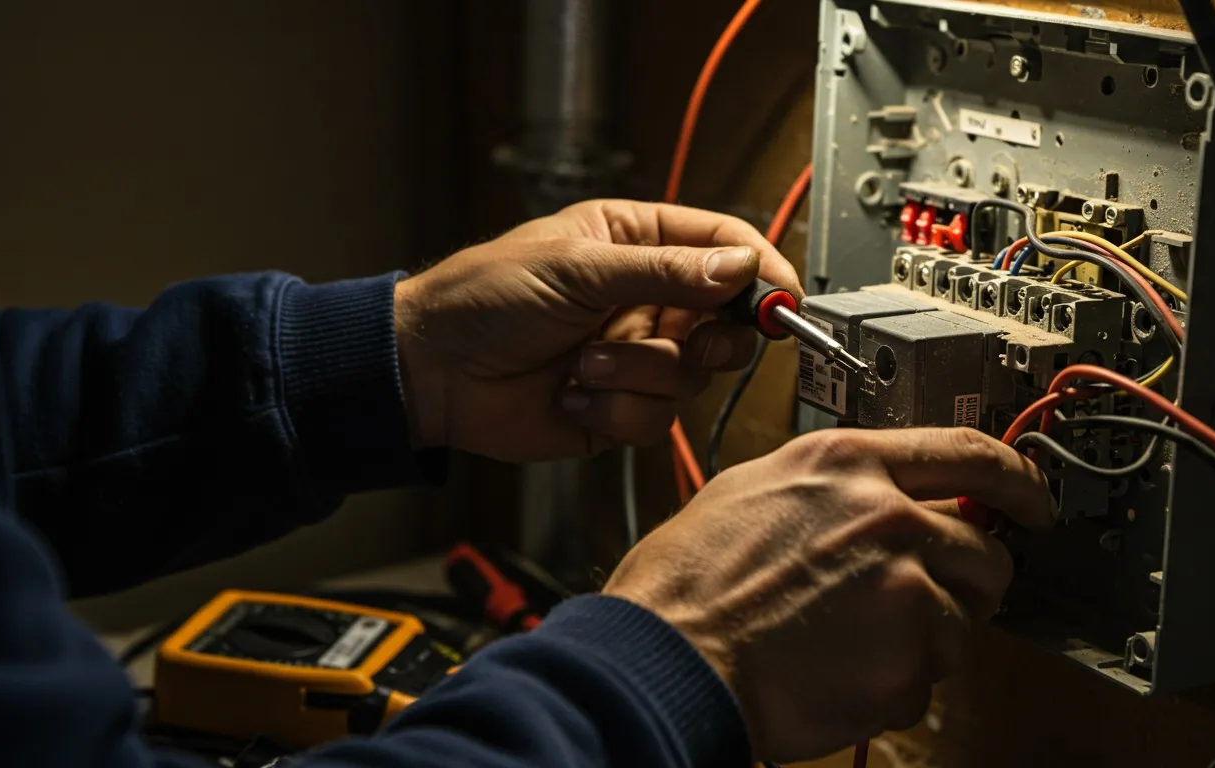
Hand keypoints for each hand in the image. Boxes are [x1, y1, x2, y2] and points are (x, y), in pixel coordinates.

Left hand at [394, 199, 800, 460]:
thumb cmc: (484, 298)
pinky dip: (616, 411)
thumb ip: (663, 272)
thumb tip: (738, 269)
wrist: (431, 372)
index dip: (759, 272)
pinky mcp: (620, 408)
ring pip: (692, 376)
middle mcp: (646, 299)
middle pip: (725, 321)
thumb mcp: (577, 268)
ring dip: (639, 375)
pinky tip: (572, 395)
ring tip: (584, 365)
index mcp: (637, 243)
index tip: (782, 298)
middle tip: (685, 339)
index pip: (722, 248)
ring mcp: (636, 356)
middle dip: (708, 337)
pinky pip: (657, 419)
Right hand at [603, 427, 1055, 762]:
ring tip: (855, 641)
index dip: (1018, 479)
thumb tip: (882, 494)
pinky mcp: (910, 658)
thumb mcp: (756, 490)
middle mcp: (888, 515)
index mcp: (849, 464)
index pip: (971, 452)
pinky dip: (898, 685)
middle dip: (963, 580)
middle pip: (984, 548)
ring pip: (966, 617)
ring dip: (927, 635)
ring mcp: (905, 586)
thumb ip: (834, 486)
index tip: (1032, 498)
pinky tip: (841, 672)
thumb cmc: (689, 583)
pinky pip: (933, 677)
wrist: (667, 657)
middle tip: (917, 600)